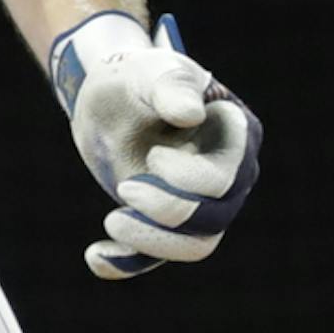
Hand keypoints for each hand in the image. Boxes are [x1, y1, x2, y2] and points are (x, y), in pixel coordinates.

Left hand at [48, 11, 261, 283]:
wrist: (110, 94)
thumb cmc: (139, 76)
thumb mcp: (152, 70)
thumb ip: (171, 87)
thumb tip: (191, 114)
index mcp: (238, 135)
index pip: (227, 179)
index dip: (190, 179)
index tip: (153, 156)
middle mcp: (230, 175)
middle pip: (215, 218)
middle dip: (168, 211)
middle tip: (125, 187)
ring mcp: (202, 202)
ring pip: (195, 245)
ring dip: (153, 243)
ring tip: (111, 220)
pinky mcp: (167, 222)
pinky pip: (157, 255)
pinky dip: (128, 262)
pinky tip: (95, 256)